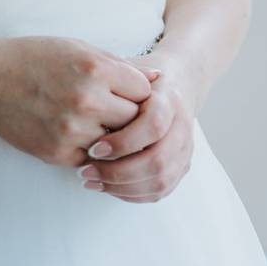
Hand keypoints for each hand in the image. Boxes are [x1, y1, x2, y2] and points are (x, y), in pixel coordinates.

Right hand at [0, 36, 161, 166]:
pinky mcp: (58, 153)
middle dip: (131, 115)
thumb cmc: (34, 58)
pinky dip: (92, 149)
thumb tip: (159, 78)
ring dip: (113, 136)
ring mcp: (72, 131)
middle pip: (137, 119)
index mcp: (95, 69)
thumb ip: (120, 65)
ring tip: (97, 121)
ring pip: (118, 144)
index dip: (139, 91)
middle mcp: (87, 101)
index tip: (128, 90)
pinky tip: (78, 132)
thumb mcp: (79, 49)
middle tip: (116, 109)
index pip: (145, 90)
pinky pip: (93, 158)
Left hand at [75, 51, 201, 202]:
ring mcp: (184, 148)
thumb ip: (110, 85)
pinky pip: (159, 190)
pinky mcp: (181, 166)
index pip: (153, 125)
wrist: (177, 82)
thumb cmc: (142, 79)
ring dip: (123, 186)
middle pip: (158, 159)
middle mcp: (182, 125)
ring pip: (160, 179)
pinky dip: (132, 193)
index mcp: (169, 100)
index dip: (123, 142)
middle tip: (86, 171)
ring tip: (91, 180)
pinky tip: (107, 187)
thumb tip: (82, 104)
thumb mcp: (126, 71)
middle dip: (119, 171)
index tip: (93, 148)